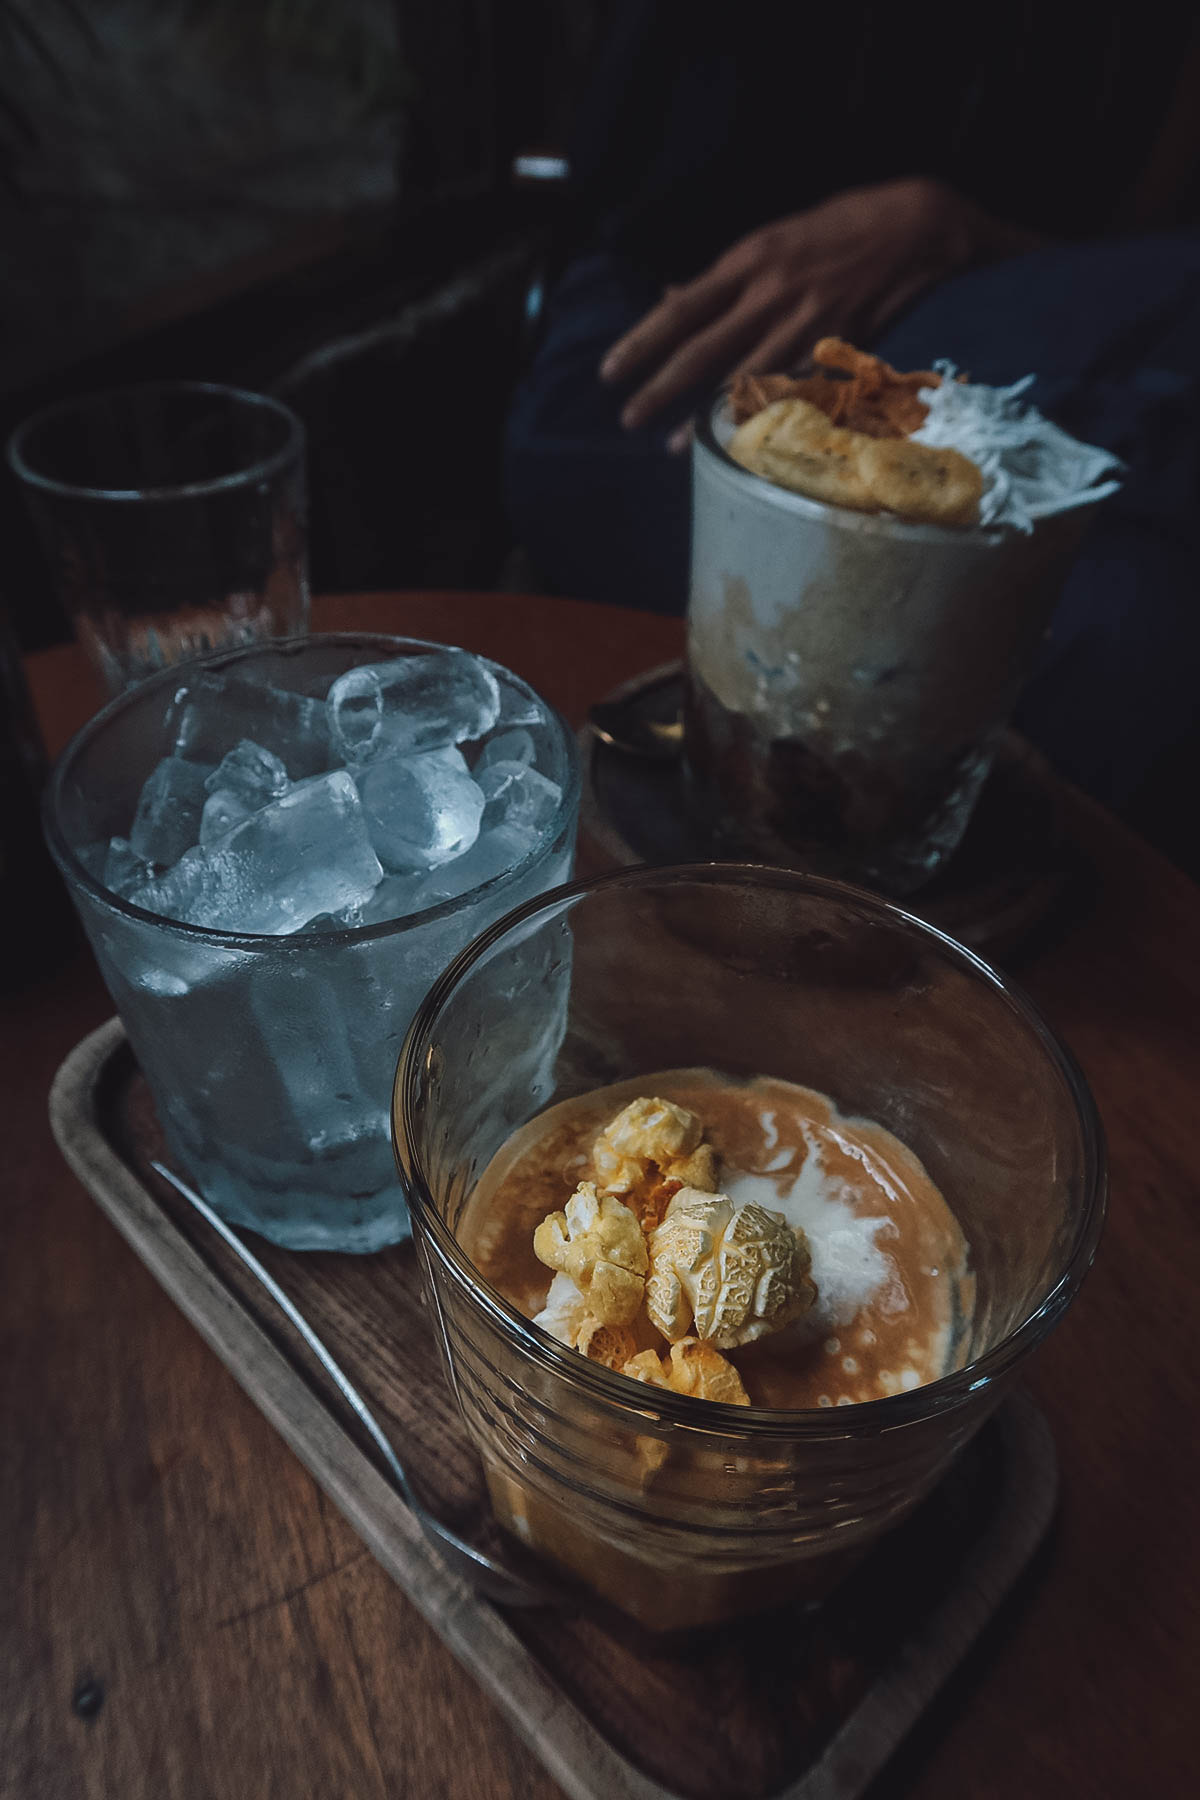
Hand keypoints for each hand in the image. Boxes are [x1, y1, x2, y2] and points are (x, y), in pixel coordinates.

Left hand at [599, 177, 1043, 445]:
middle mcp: (771, 293)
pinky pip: (790, 392)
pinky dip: (761, 419)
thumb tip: (672, 298)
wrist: (921, 225)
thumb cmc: (843, 227)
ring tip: (673, 447)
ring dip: (703, 415)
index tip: (610, 372)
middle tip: (628, 419)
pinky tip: (740, 441)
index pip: (681, 308)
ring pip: (742, 379)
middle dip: (660, 388)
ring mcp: (805, 324)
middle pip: (702, 350)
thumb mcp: (775, 237)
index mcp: (750, 260)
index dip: (642, 343)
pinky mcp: (837, 349)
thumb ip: (725, 277)